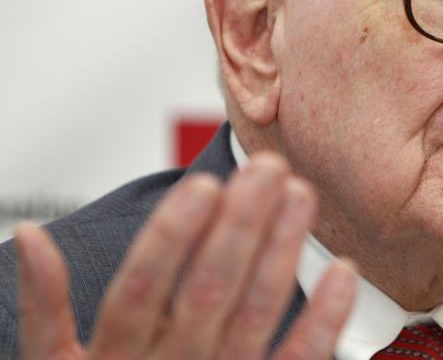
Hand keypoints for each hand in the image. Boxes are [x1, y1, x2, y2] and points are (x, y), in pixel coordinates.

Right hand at [15, 153, 355, 359]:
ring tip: (300, 195)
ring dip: (281, 252)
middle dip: (240, 225)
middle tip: (268, 169)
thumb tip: (28, 237)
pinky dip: (323, 320)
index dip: (171, 236)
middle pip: (206, 289)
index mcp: (115, 355)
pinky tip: (344, 274)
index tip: (204, 185)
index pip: (141, 287)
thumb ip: (44, 307)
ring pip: (254, 314)